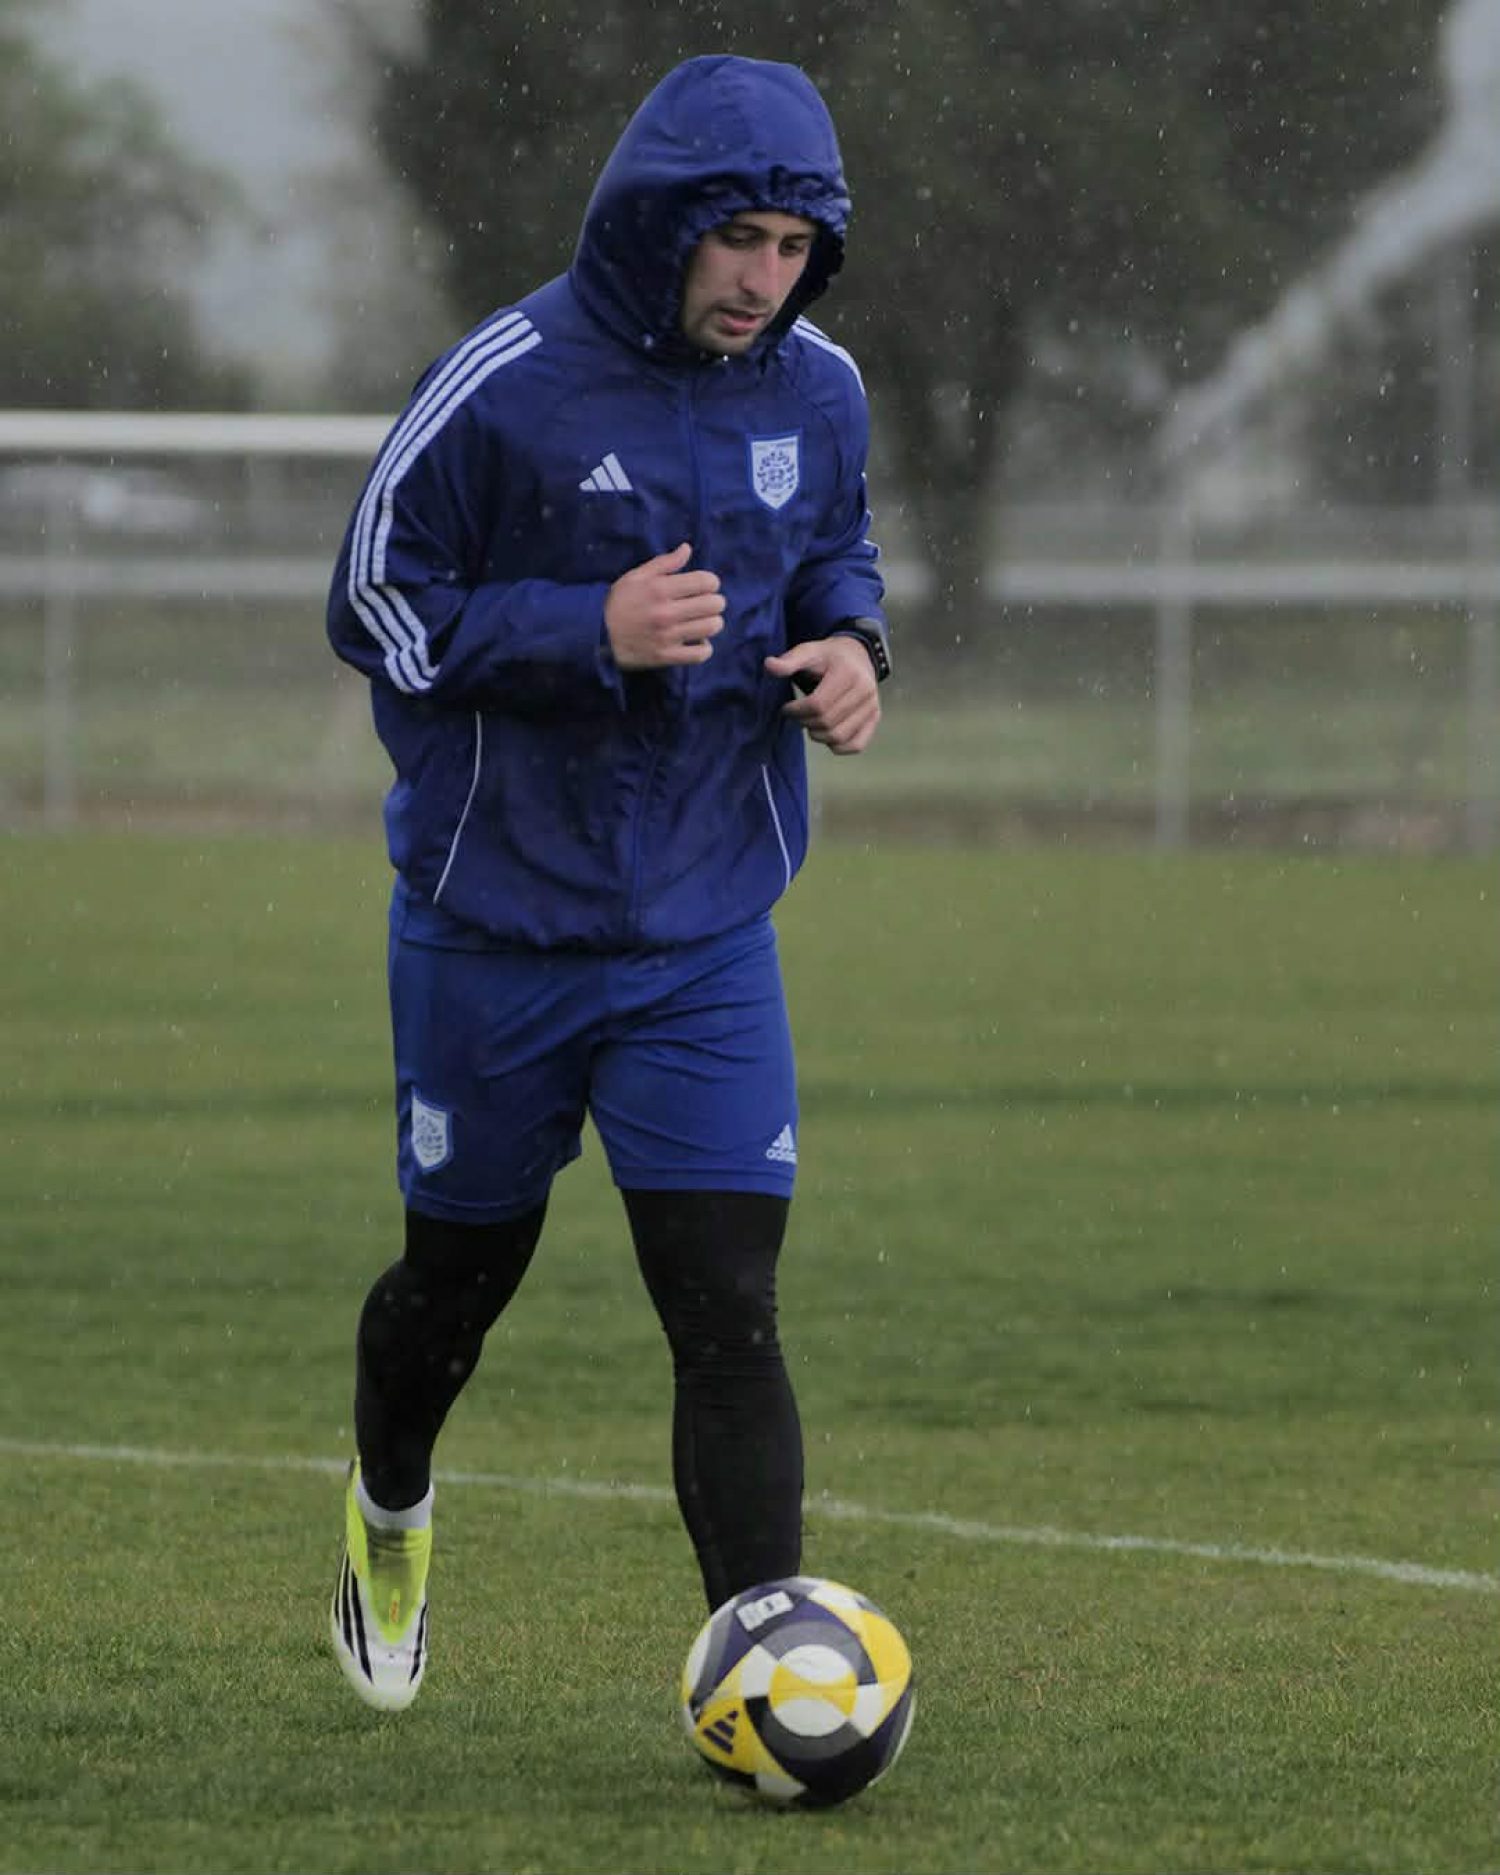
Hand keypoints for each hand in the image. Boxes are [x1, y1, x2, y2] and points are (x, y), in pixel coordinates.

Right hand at [605, 542, 725, 669]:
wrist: (597, 636)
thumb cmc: (618, 602)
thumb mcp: (636, 576)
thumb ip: (664, 563)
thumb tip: (687, 548)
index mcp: (661, 588)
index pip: (706, 582)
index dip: (711, 583)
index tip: (704, 587)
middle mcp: (667, 612)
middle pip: (714, 604)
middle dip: (714, 602)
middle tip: (706, 605)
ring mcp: (668, 636)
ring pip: (711, 627)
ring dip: (712, 623)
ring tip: (703, 622)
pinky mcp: (667, 657)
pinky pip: (700, 654)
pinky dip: (704, 648)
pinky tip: (697, 641)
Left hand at [764, 634, 881, 754]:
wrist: (858, 655)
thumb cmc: (828, 656)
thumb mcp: (809, 651)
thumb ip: (790, 660)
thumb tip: (769, 665)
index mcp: (848, 673)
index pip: (818, 704)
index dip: (797, 711)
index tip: (786, 708)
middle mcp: (866, 691)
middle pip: (827, 722)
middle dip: (805, 723)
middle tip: (796, 716)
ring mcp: (872, 706)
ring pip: (839, 736)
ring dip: (818, 735)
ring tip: (809, 724)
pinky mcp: (875, 718)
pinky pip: (856, 745)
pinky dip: (838, 746)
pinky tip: (826, 735)